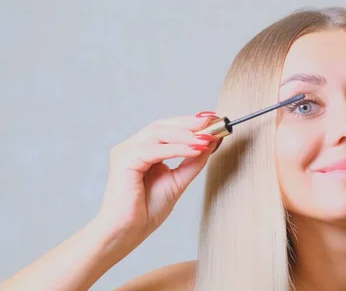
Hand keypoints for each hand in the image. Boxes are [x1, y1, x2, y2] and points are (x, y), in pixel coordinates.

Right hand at [95, 111, 219, 241]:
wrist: (128, 232)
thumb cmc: (146, 210)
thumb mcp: (178, 181)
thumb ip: (192, 162)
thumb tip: (209, 143)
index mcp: (143, 150)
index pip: (167, 128)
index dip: (190, 123)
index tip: (213, 121)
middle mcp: (132, 147)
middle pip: (162, 125)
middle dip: (189, 123)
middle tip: (212, 122)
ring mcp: (126, 152)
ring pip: (159, 132)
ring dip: (186, 134)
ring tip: (206, 138)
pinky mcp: (125, 160)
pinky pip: (155, 149)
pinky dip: (177, 148)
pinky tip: (194, 149)